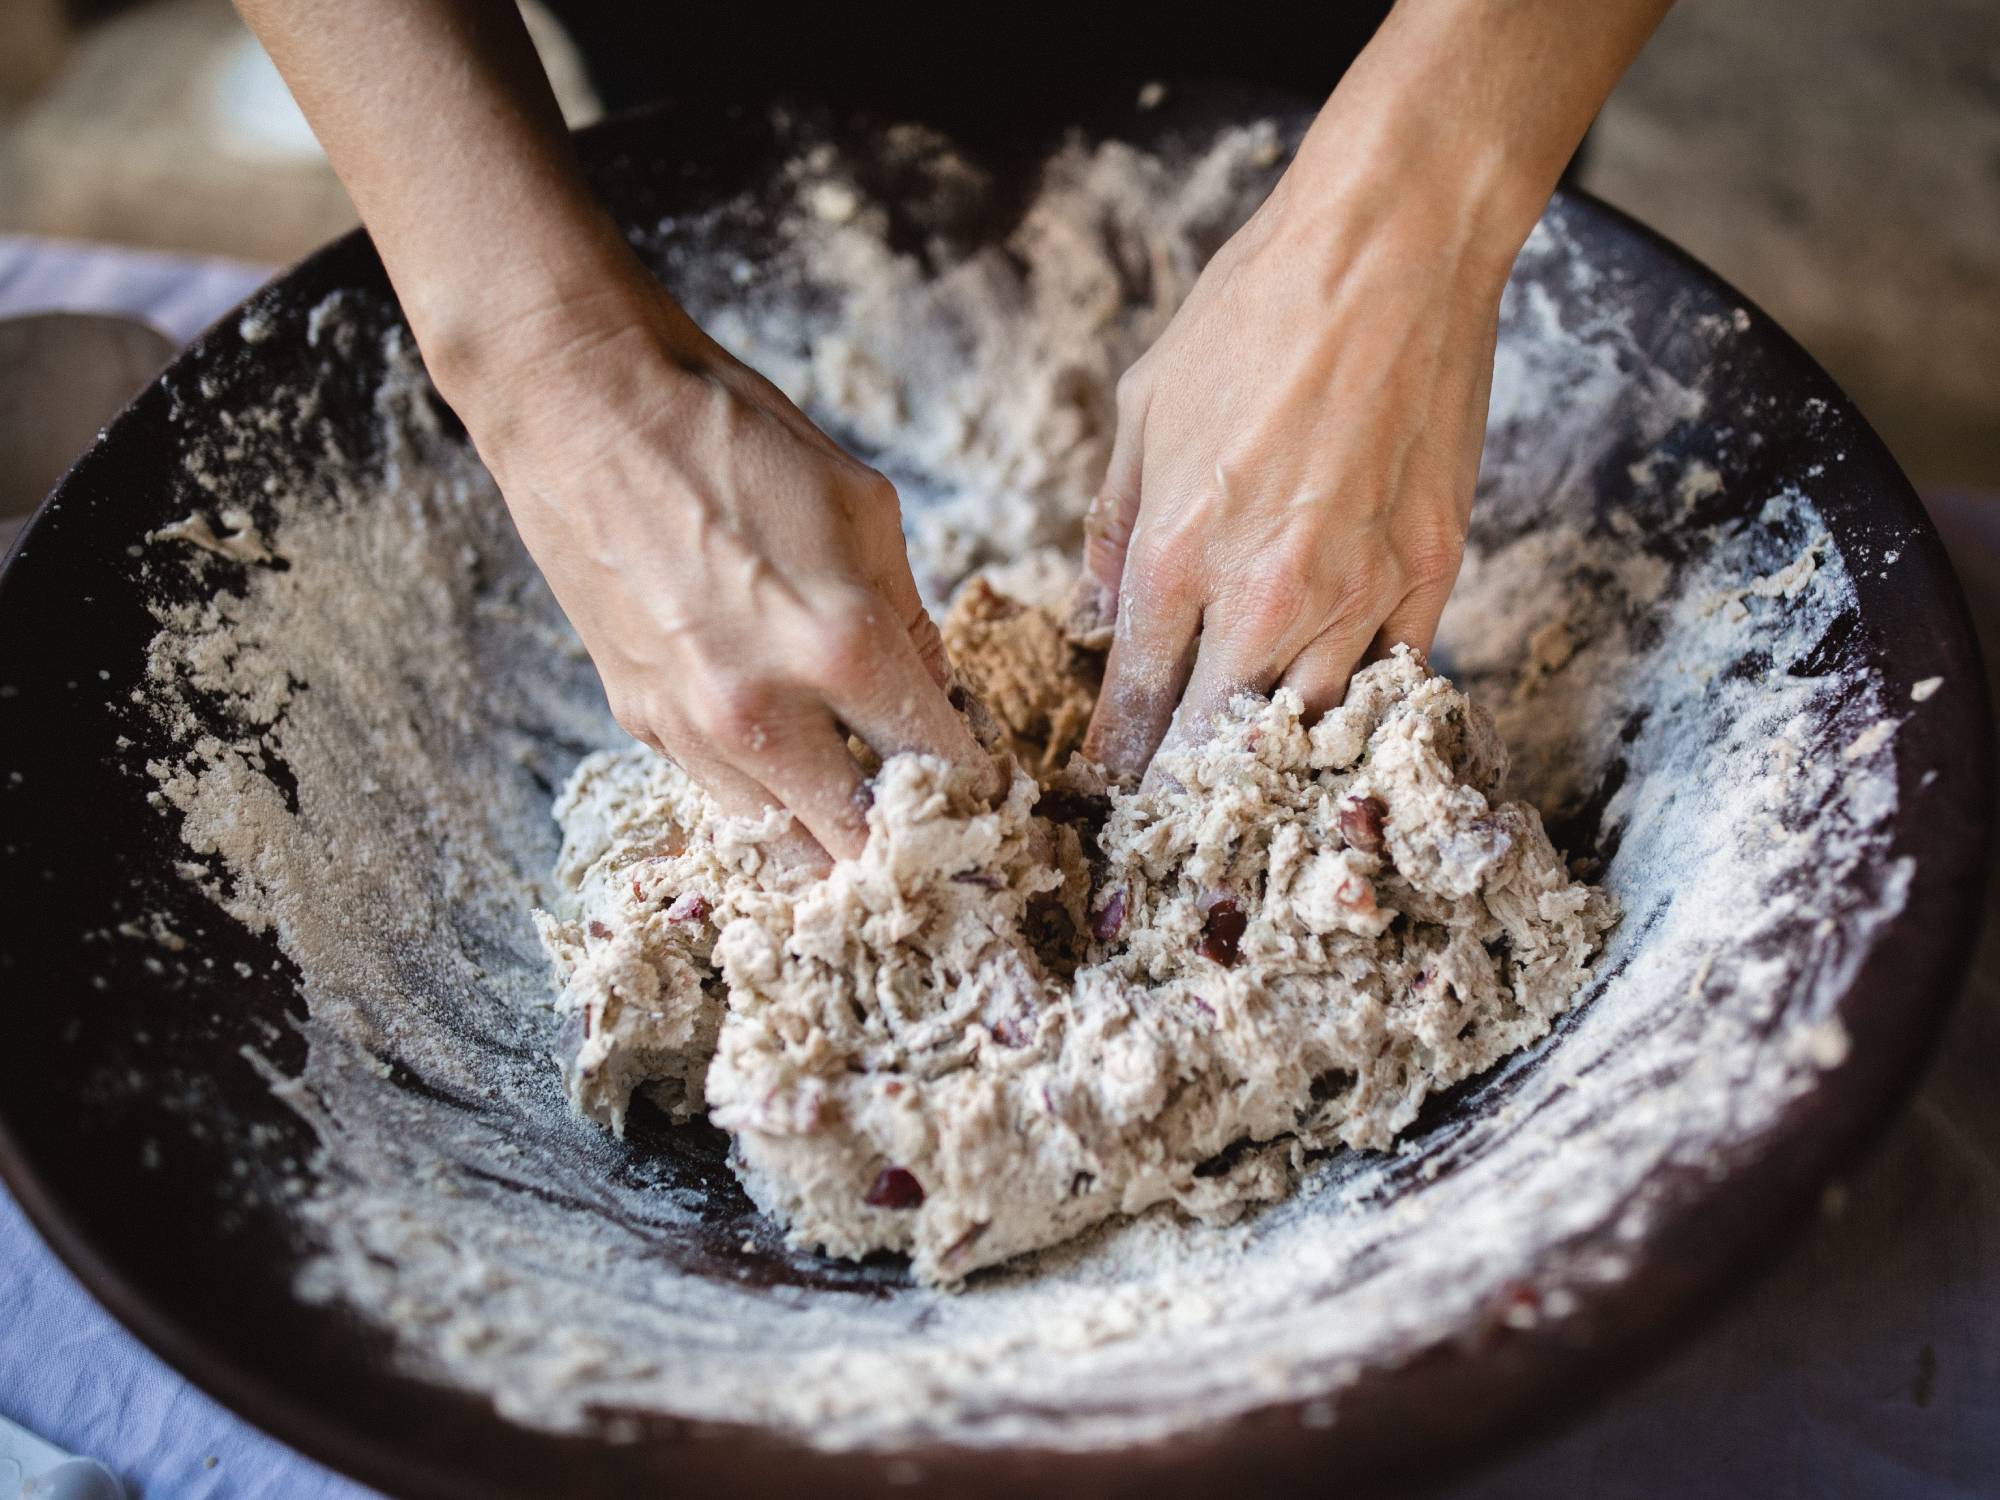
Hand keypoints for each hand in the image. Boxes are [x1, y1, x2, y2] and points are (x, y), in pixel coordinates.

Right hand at [449, 282, 991, 865]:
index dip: (981, 795)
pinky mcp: (640, 721)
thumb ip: (910, 622)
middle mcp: (762, 709)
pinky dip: (768, 793)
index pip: (939, 769)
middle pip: (859, 844)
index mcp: (840, 646)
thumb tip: (937, 701)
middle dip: (909, 846)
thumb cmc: (734, 436)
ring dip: (832, 835)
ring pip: (783, 842)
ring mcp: (691, 726)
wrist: (583, 406)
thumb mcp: (863, 509)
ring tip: (865, 811)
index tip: (993, 797)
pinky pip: (724, 791)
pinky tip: (792, 761)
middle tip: (937, 830)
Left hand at [1077, 141, 1507, 778]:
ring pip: (1308, 726)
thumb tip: (1097, 610)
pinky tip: (1332, 721)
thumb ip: (1114, 526)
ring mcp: (1361, 591)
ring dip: (1272, 758)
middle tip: (1167, 813)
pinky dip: (1356, 707)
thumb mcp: (1142, 409)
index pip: (1136, 701)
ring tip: (1246, 783)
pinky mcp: (1431, 574)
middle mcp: (1268, 594)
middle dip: (1184, 783)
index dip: (1117, 759)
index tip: (1108, 788)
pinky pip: (1390, 681)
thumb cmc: (1255, 315)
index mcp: (1179, 554)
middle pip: (1217, 739)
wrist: (1392, 248)